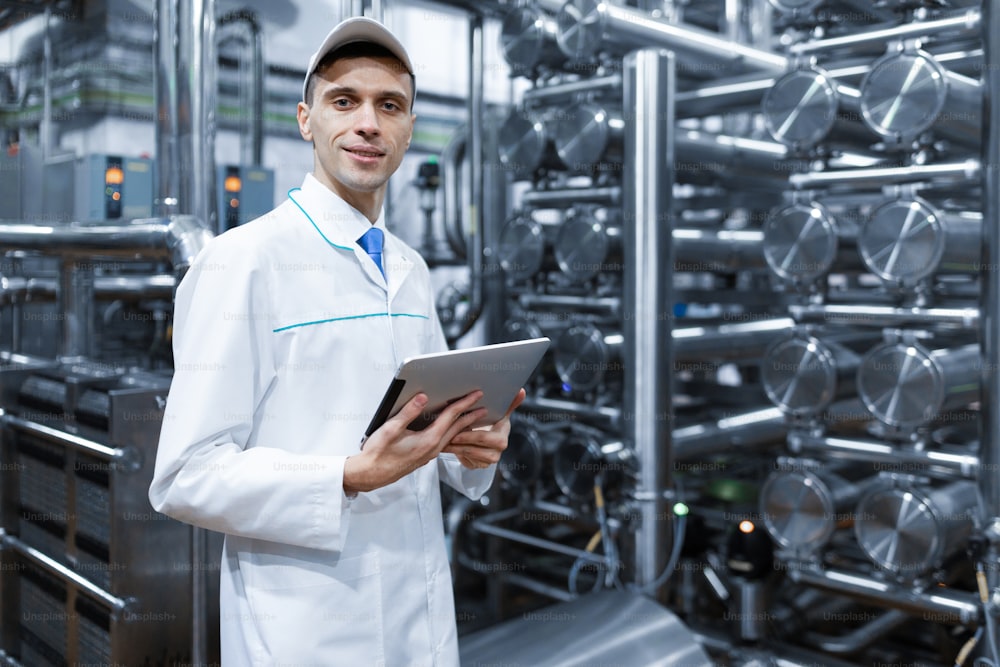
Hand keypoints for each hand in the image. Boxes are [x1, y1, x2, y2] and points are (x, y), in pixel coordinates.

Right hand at [344, 390, 486, 493]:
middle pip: (457, 427)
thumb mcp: (391, 429)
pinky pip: (445, 442)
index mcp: (428, 440)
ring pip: (452, 436)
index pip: (451, 417)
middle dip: (470, 414)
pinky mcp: (424, 456)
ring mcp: (429, 454)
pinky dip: (452, 433)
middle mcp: (433, 448)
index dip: (464, 403)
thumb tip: (423, 397)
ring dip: (464, 424)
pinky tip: (452, 429)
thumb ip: (408, 412)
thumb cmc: (378, 454)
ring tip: (474, 416)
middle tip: (482, 402)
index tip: (476, 394)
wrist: (370, 475)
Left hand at [442, 388, 525, 468]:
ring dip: (455, 448)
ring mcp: (486, 462)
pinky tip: (446, 446)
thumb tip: (522, 390)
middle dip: (460, 442)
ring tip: (443, 440)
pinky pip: (464, 461)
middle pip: (473, 448)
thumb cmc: (494, 424)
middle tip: (447, 436)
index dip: (470, 435)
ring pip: (467, 455)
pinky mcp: (477, 466)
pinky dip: (454, 453)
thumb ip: (511, 403)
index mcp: (501, 440)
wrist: (490, 441)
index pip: (484, 438)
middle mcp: (496, 453)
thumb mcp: (501, 414)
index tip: (457, 430)